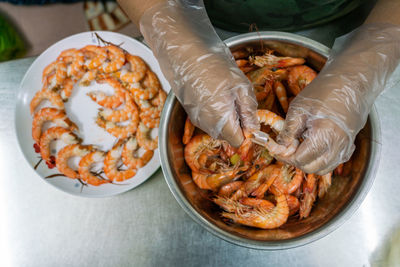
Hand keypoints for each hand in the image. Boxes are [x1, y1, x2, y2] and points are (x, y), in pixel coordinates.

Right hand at [139, 1, 258, 146]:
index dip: (247, 132)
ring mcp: (197, 119)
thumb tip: (254, 128)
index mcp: (221, 120)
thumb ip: (249, 111)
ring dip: (226, 118)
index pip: (239, 141)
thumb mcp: (241, 86)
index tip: (250, 118)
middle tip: (239, 102)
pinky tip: (214, 94)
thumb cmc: (215, 66)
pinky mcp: (190, 113)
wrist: (185, 53)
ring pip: (218, 129)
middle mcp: (207, 125)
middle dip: (237, 125)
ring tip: (226, 95)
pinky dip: (215, 113)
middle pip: (228, 137)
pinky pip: (208, 121)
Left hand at [276, 23, 399, 173]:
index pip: (301, 159)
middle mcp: (338, 145)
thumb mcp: (299, 108)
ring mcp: (346, 147)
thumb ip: (288, 131)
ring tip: (299, 147)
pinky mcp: (349, 145)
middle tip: (286, 149)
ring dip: (309, 163)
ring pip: (324, 168)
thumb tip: (280, 147)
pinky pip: (334, 162)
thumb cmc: (324, 91)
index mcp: (324, 135)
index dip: (286, 157)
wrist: (351, 81)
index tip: (277, 150)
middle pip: (312, 167)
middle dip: (296, 161)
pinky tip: (313, 146)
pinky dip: (321, 160)